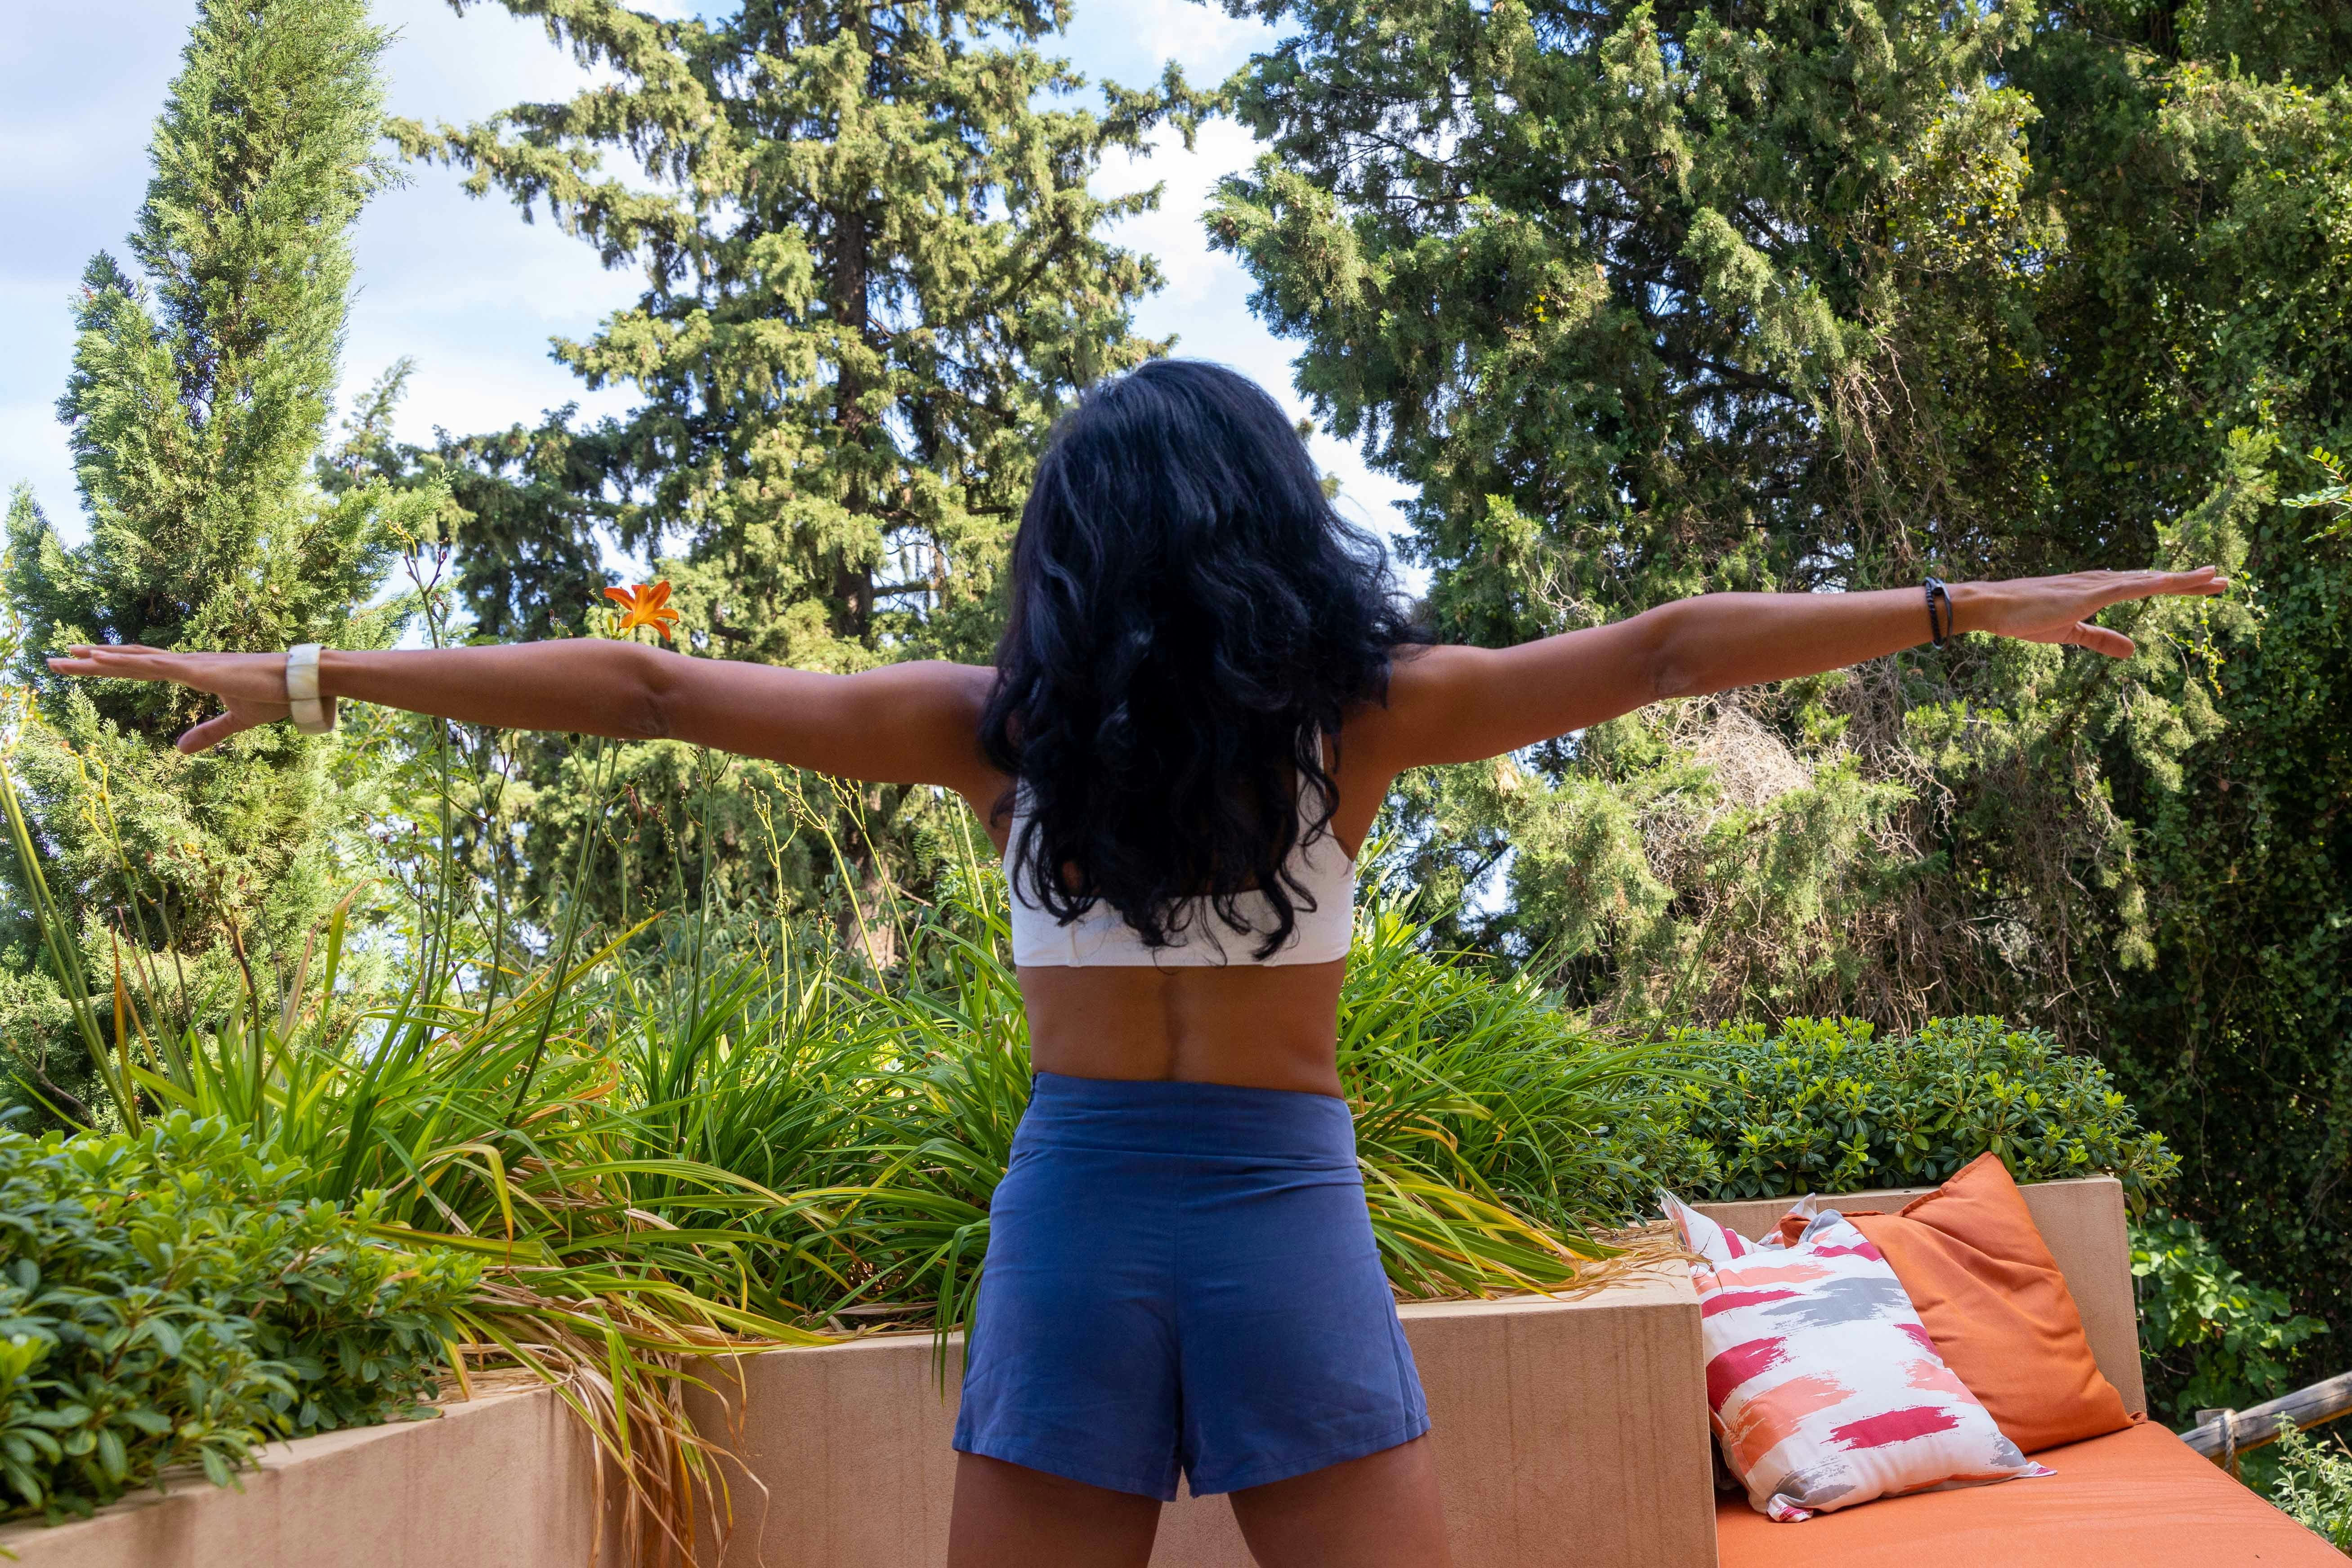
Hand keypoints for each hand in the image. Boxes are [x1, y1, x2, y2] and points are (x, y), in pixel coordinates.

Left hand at [44, 645, 293, 753]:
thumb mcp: (237, 720)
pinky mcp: (199, 670)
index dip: (113, 666)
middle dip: (91, 661)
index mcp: (193, 672)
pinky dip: (124, 661)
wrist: (302, 682)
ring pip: (134, 660)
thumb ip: (207, 733)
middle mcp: (186, 663)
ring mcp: (191, 664)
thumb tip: (178, 750)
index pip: (143, 667)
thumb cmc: (277, 696)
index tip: (83, 663)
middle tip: (56, 659)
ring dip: (97, 658)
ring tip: (65, 655)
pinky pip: (154, 665)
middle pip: (129, 660)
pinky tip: (98, 657)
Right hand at [1955, 567, 2229, 656]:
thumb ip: (2101, 640)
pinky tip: (2174, 581)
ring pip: (2148, 579)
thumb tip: (2134, 650)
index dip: (2175, 587)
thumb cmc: (2024, 618)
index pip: (2144, 587)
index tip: (2203, 587)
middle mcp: (2102, 581)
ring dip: (2182, 579)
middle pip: (2154, 580)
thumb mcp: (2069, 633)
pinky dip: (2154, 583)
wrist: (1993, 607)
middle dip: (2190, 581)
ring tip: (2214, 577)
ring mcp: (2097, 584)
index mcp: (2097, 590)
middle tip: (2224, 581)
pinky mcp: (2088, 592)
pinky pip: (2129, 586)